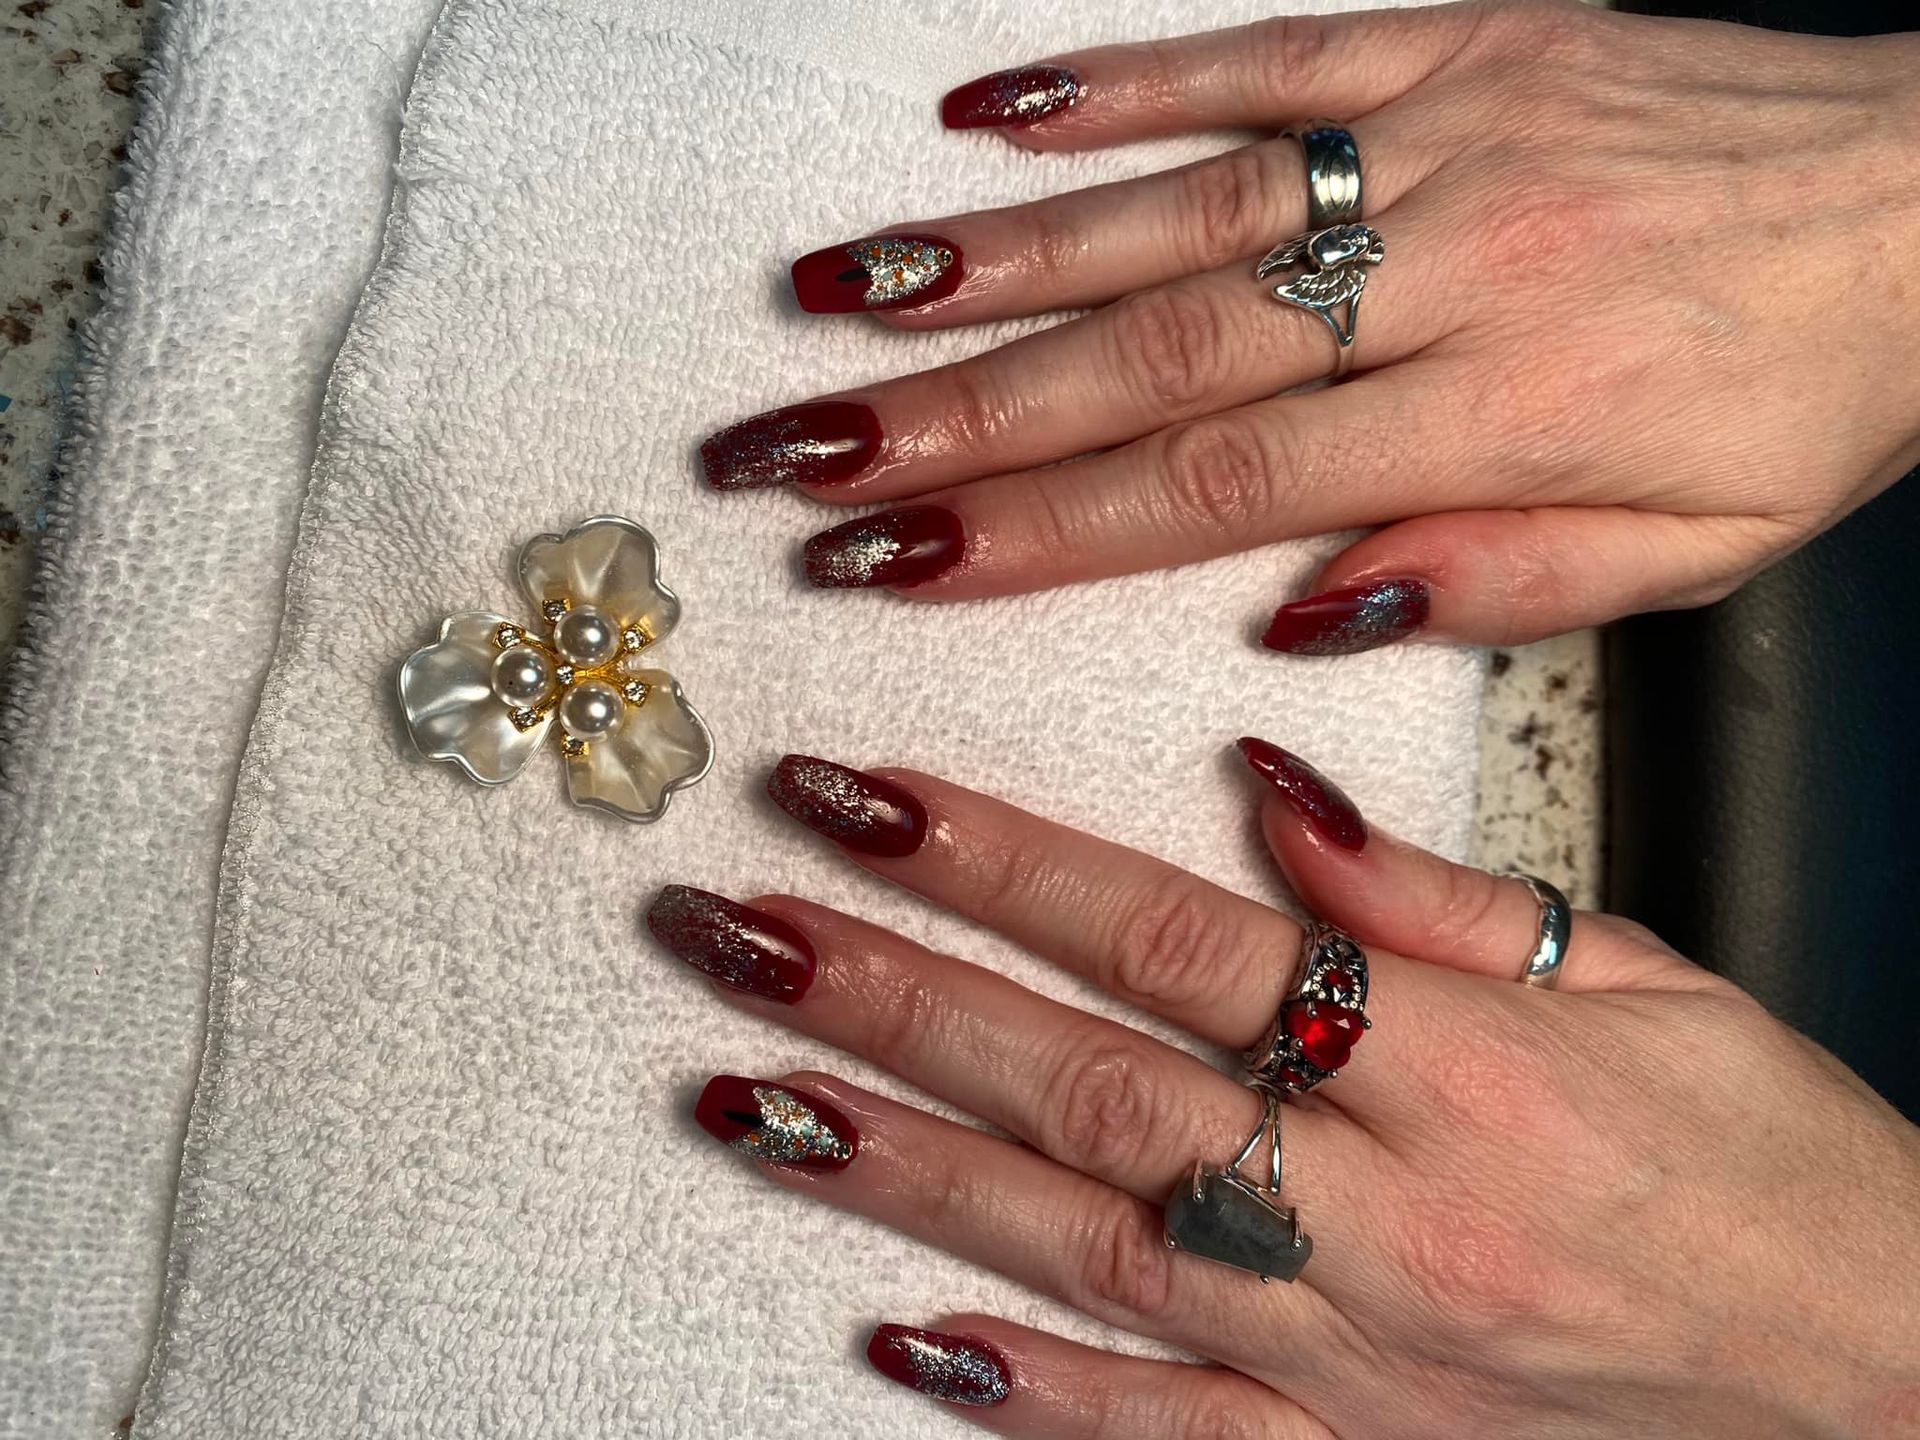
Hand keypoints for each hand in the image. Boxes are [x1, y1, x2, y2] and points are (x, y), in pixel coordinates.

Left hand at [647, 747, 1919, 1436]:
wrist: (1887, 1383)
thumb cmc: (1776, 1166)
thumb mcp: (1642, 978)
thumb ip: (1432, 894)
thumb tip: (1265, 795)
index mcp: (1461, 1069)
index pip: (1172, 937)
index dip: (996, 861)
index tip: (863, 795)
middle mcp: (1385, 1217)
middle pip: (1085, 1080)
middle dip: (887, 994)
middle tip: (731, 926)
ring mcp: (1351, 1358)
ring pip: (1081, 1244)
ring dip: (896, 1168)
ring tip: (739, 1100)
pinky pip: (1162, 1434)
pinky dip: (1028, 1389)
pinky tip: (901, 1344)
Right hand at [701, 1, 1919, 651]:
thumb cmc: (1818, 389)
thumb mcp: (1694, 554)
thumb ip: (1490, 584)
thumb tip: (1293, 611)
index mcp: (1508, 408)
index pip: (1218, 488)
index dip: (1040, 530)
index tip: (896, 563)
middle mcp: (1448, 263)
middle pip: (1155, 349)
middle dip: (955, 411)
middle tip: (798, 452)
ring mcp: (1438, 133)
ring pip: (1176, 202)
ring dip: (989, 259)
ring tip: (837, 305)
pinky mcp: (1450, 37)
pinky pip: (1262, 55)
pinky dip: (1117, 84)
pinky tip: (985, 112)